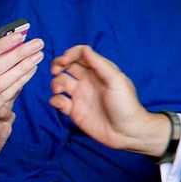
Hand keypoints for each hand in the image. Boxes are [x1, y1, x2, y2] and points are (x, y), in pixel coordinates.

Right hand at [50, 45, 172, 156]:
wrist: (126, 132)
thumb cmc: (125, 104)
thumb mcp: (116, 80)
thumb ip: (100, 64)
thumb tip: (84, 49)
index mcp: (99, 71)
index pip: (81, 55)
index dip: (71, 53)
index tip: (65, 60)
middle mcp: (88, 81)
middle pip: (68, 66)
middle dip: (58, 64)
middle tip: (57, 69)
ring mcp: (80, 95)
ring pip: (60, 82)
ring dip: (55, 82)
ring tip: (60, 89)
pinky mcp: (74, 111)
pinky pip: (58, 101)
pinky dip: (55, 99)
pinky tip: (62, 103)